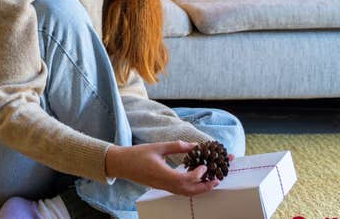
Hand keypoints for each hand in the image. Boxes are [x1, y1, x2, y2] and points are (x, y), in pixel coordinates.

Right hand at [105, 140, 233, 196]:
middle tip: (217, 179)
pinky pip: (180, 191)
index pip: (184, 180)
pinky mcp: (162, 187)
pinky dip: (192, 188)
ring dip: (200, 189)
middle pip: (188, 191)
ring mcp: (163, 187)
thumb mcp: (158, 147)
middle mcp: (164, 184)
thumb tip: (194, 145)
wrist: (122, 164)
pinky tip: (197, 181)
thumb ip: (177, 146)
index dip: (197, 175)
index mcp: (162, 174)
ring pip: (185, 193)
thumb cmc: (137, 154)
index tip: (204, 167)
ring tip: (211, 181)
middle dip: (205, 187)